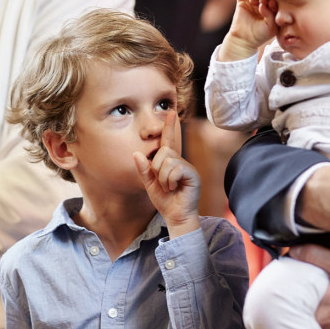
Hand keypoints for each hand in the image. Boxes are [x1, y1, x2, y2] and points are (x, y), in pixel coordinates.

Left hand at [134, 113, 200, 238]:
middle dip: (157, 168)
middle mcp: (180, 161)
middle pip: (163, 151)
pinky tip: (174, 188)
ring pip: (168, 161)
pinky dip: (170, 181)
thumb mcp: (149, 184)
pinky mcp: (193, 174)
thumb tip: (136, 154)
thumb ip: (143, 169)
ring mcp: (188, 167)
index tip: (170, 112)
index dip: (168, 127)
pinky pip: (176, 169)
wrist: (176, 216)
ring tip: (169, 187)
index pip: (168, 141)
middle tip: (162, 183)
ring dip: (163, 177)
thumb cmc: (165, 201)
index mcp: (170, 162)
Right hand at [217, 0, 277, 61]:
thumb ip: (271, 15)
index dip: (274, 1)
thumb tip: (266, 4)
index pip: (274, 2)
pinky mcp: (241, 4)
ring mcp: (252, 5)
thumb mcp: (271, 27)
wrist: (244, 41)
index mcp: (271, 12)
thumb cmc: (260, 36)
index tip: (273, 3)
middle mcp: (262, 7)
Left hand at [289, 245, 329, 328]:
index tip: (280, 289)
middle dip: (297, 307)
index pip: (290, 312)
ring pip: (318, 328)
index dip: (283, 300)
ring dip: (314, 316)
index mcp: (320, 314)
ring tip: (315, 300)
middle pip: (302, 321)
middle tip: (295, 293)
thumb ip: (316, 256)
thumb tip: (293, 250)